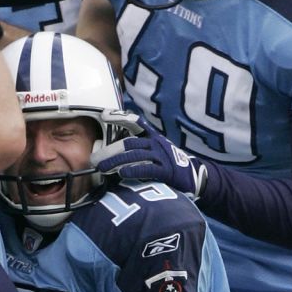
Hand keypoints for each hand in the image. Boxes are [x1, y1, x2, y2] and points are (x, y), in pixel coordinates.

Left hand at [93, 118, 208, 197]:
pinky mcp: (167, 171)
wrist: (196, 176)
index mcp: (152, 137)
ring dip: (116, 161)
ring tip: (102, 167)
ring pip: (135, 155)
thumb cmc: (169, 165)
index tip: (104, 115)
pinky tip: (123, 173)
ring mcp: (162, 156)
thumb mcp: (155, 151)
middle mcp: (156, 143)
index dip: (120, 117)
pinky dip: (134, 170)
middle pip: (129, 143)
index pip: (135, 122)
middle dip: (110, 150)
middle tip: (95, 159)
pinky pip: (148, 168)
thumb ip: (138, 150)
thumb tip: (112, 154)